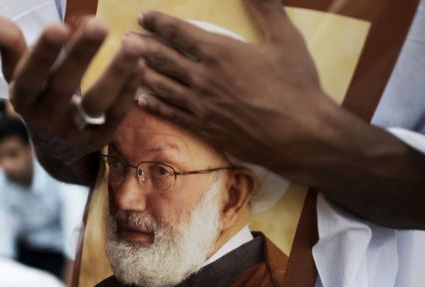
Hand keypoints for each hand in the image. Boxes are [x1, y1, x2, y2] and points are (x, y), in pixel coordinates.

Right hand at [0, 14, 144, 183]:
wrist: (55, 151)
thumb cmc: (37, 95)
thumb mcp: (17, 74)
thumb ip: (7, 43)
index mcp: (23, 97)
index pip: (28, 76)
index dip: (41, 54)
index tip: (57, 26)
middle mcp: (46, 116)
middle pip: (64, 85)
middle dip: (81, 54)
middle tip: (99, 24)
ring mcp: (74, 131)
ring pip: (97, 104)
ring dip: (116, 73)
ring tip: (134, 43)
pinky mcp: (99, 139)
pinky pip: (116, 115)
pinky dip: (129, 89)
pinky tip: (140, 64)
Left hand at [135, 0, 332, 170]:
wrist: (300, 136)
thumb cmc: (297, 87)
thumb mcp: (286, 39)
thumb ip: (267, 8)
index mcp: (220, 52)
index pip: (179, 33)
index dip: (159, 22)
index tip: (143, 15)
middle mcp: (203, 79)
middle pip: (163, 59)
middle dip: (141, 46)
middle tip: (123, 39)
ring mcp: (201, 106)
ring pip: (163, 86)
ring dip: (141, 73)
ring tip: (124, 64)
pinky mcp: (205, 129)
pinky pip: (172, 115)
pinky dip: (155, 105)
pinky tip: (142, 99)